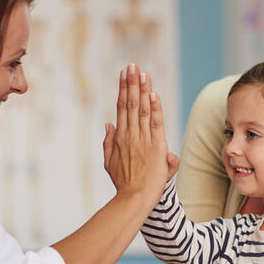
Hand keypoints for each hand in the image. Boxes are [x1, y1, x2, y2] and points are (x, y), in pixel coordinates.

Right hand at [102, 64, 175, 200]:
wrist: (134, 199)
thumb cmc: (124, 184)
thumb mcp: (110, 162)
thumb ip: (109, 142)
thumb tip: (108, 124)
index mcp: (120, 138)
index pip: (122, 108)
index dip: (124, 89)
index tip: (124, 74)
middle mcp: (130, 135)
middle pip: (130, 104)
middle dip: (131, 83)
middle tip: (132, 65)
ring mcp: (142, 140)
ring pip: (141, 110)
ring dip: (142, 90)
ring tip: (141, 72)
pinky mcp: (155, 147)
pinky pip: (154, 124)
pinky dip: (154, 109)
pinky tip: (152, 94)